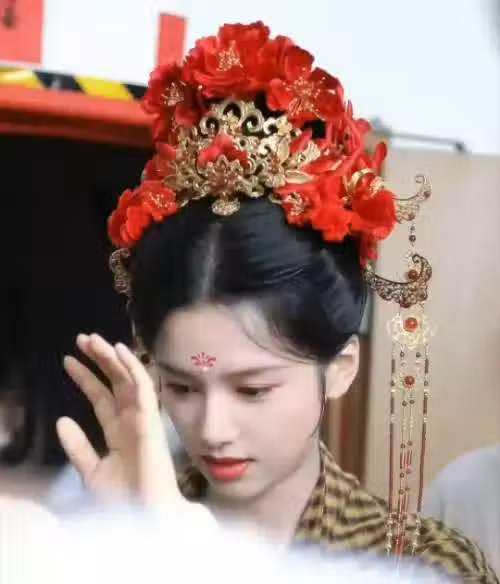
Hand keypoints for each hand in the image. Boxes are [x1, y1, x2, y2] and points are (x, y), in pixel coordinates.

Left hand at [57, 334, 182, 510]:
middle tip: (82, 339)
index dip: (85, 379)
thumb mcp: (91, 470)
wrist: (145, 517)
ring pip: (128, 379)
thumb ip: (78, 446)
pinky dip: (133, 368)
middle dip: (99, 361)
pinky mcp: (151, 419)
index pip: (101, 397)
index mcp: (118, 431)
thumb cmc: (123, 499)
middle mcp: (131, 420)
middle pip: (114, 382)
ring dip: (112, 358)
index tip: (68, 361)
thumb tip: (62, 420)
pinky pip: (143, 388)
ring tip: (93, 340)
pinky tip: (120, 351)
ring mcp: (142, 417)